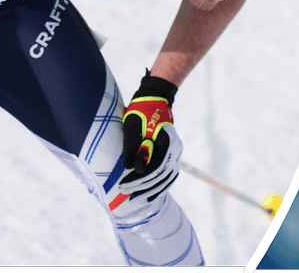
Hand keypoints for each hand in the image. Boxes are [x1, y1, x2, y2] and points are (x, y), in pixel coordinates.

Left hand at [120, 73, 180, 200]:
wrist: (155, 99)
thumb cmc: (141, 110)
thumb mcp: (132, 125)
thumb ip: (131, 146)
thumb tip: (129, 169)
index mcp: (168, 141)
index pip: (155, 167)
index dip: (138, 179)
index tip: (123, 185)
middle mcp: (176, 149)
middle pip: (161, 175)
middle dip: (141, 187)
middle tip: (123, 192)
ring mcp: (176, 153)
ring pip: (166, 178)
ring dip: (150, 190)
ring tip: (134, 199)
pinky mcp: (172, 155)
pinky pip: (168, 176)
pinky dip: (159, 187)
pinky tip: (148, 196)